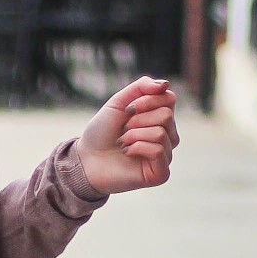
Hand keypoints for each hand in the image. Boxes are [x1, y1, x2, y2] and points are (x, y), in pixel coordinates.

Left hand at [77, 76, 179, 195]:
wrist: (86, 159)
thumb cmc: (102, 132)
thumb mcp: (119, 102)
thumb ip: (142, 87)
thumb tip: (167, 83)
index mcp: (161, 119)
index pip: (169, 98)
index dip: (146, 100)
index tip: (126, 110)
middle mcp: (168, 136)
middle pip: (166, 115)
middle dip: (137, 120)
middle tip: (123, 130)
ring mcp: (166, 155)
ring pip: (160, 132)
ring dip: (133, 134)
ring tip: (122, 143)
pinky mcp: (161, 173)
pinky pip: (158, 150)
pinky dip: (137, 147)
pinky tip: (127, 153)